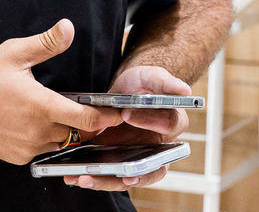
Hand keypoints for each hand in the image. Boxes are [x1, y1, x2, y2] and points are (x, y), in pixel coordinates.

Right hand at [0, 19, 121, 163]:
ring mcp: (26, 148)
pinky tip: (34, 122)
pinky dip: (44, 138)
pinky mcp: (16, 157)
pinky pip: (41, 150)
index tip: (118, 113)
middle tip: (84, 106)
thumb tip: (68, 27)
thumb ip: (46, 43)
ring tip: (56, 111)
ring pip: (59, 142)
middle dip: (84, 122)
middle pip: (76, 132)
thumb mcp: (14, 53)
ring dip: (63, 130)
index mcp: (41, 106)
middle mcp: (36, 132)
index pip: (86, 120)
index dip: (107, 117)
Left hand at [63, 65, 190, 190]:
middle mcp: (159, 146)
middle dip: (133, 173)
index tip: (127, 114)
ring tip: (83, 179)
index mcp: (171, 122)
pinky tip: (72, 177)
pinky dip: (94, 178)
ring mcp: (138, 156)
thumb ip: (167, 83)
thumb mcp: (153, 77)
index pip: (167, 125)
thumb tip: (186, 92)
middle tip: (118, 174)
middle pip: (151, 166)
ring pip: (128, 177)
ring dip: (107, 181)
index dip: (149, 121)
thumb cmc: (143, 84)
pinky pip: (110, 174)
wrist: (126, 92)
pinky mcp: (119, 161)